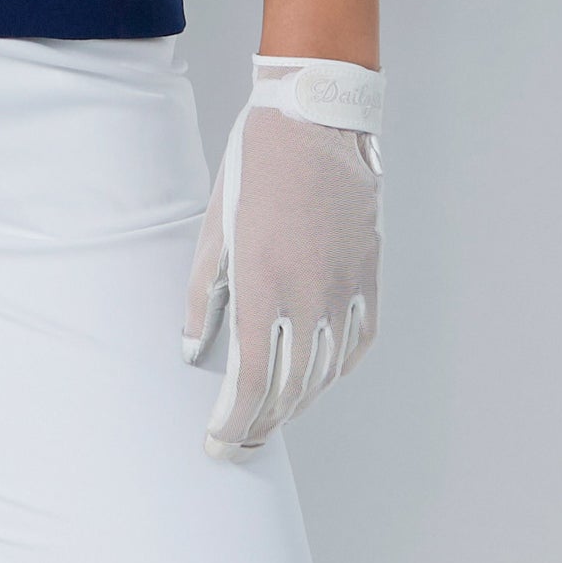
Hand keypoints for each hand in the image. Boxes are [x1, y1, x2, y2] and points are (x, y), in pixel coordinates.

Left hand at [180, 53, 382, 458]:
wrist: (314, 119)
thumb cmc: (254, 165)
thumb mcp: (215, 226)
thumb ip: (204, 293)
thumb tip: (193, 349)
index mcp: (262, 283)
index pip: (251, 381)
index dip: (234, 422)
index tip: (218, 443)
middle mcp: (308, 295)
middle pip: (289, 388)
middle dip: (261, 424)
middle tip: (240, 443)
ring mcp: (344, 287)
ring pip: (325, 372)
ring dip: (297, 402)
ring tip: (273, 415)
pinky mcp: (369, 275)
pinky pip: (357, 341)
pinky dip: (336, 369)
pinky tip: (318, 376)